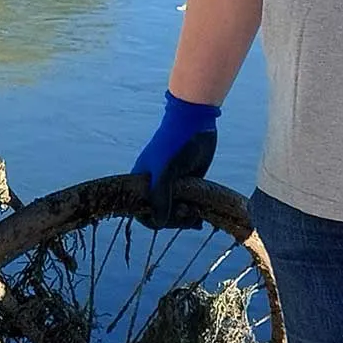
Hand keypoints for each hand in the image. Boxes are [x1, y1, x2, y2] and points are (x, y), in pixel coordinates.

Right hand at [131, 92, 219, 228]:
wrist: (194, 121)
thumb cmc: (175, 144)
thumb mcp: (167, 171)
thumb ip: (161, 196)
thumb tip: (159, 221)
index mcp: (143, 182)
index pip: (142, 211)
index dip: (154, 219)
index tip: (169, 217)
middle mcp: (156, 185)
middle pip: (160, 215)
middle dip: (174, 219)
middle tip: (188, 213)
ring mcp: (172, 185)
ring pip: (175, 212)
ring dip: (185, 218)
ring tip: (196, 216)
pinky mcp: (188, 183)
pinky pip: (188, 204)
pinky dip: (193, 213)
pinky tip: (200, 218)